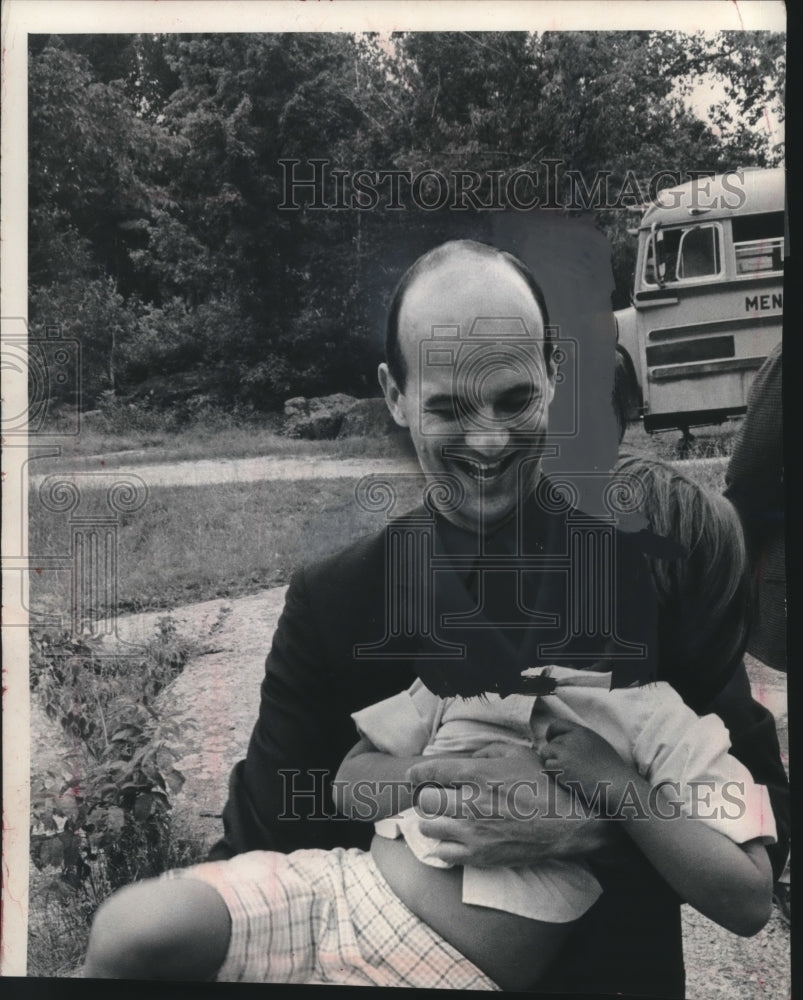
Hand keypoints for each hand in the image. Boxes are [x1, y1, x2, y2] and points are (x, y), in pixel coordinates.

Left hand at [407, 751, 614, 867]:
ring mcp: (473, 833)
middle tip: (432, 796)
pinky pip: (442, 854)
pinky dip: (441, 845)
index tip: (415, 775)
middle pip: (424, 801)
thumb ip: (487, 750)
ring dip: (431, 820)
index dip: (417, 772)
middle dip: (425, 796)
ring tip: (441, 818)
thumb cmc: (543, 785)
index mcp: (477, 775)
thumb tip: (469, 756)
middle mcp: (470, 803)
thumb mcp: (517, 754)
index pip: (431, 772)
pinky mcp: (479, 856)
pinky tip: (451, 839)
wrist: (565, 824)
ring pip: (428, 827)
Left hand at [538, 719, 634, 803]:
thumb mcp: (597, 744)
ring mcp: (565, 752)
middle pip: (551, 743)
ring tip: (567, 774)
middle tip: (566, 767)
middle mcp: (572, 739)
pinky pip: (548, 768)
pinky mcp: (561, 766)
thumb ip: (581, 740)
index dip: (552, 734)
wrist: (616, 783)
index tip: (551, 742)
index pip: (557, 725)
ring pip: (546, 754)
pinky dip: (553, 774)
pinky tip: (567, 780)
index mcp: (582, 732)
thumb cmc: (611, 769)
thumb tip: (564, 741)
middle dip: (554, 754)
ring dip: (552, 764)